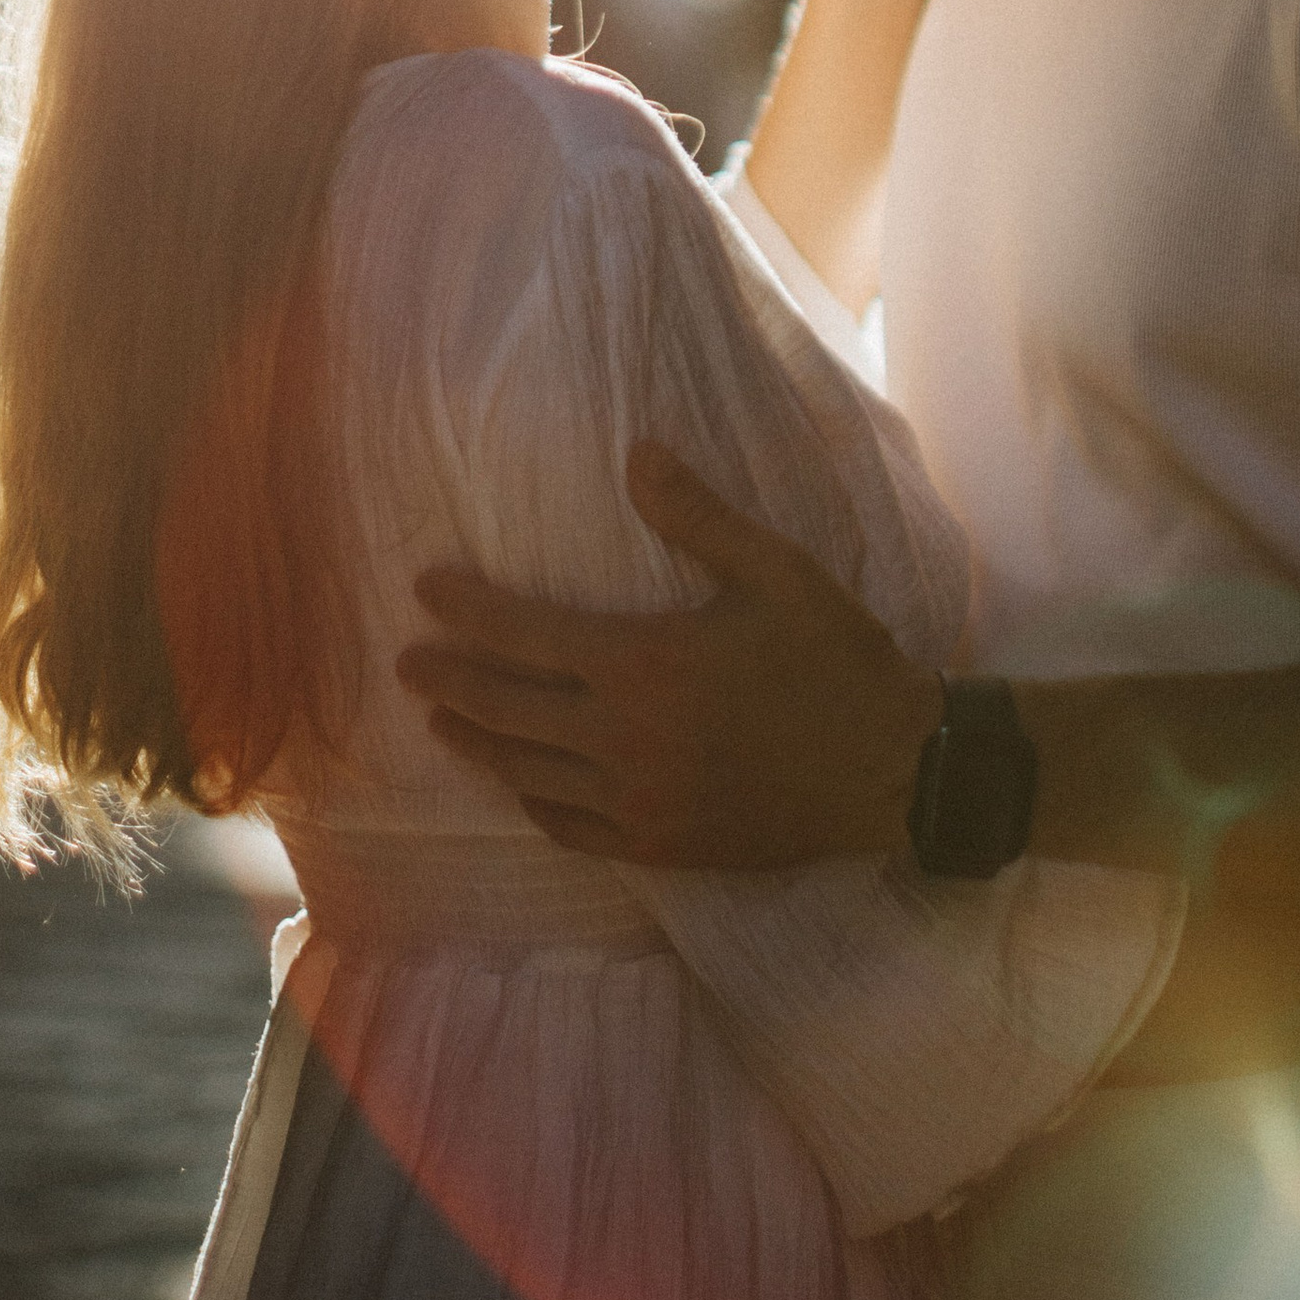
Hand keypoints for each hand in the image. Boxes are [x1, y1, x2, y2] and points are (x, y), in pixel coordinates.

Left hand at [401, 446, 942, 867]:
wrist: (892, 771)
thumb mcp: (777, 572)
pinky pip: (570, 827)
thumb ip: (700, 517)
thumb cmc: (837, 662)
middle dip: (449, 680)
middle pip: (507, 707)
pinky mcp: (659, 845)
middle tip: (407, 663)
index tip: (426, 589)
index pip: (525, 634)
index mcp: (644, 664)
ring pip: (527, 772)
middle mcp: (624, 738)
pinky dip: (533, 801)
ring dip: (476, 743)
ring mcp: (637, 800)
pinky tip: (520, 786)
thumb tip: (638, 454)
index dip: (468, 610)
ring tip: (442, 720)